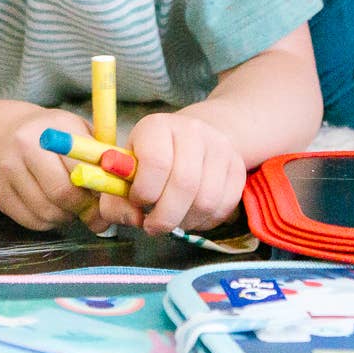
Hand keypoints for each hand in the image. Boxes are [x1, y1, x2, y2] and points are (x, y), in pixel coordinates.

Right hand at [0, 110, 100, 231]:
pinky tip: (54, 207)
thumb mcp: (81, 134)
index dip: (98, 188)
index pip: (80, 167)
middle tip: (92, 210)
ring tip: (73, 205)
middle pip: (60, 193)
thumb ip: (100, 160)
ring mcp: (7, 170)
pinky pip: (31, 222)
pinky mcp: (0, 193)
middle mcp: (25, 145)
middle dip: (82, 207)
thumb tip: (115, 200)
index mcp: (53, 128)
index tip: (108, 197)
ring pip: (46, 212)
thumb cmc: (58, 135)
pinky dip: (49, 222)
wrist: (12, 132)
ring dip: (66, 216)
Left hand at [91, 110, 245, 235]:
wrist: (192, 137)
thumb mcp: (125, 171)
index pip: (156, 162)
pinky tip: (192, 215)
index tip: (137, 201)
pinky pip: (225, 205)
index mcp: (157, 126)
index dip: (144, 192)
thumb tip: (134, 219)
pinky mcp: (238, 166)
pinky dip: (206, 222)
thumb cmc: (150, 159)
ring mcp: (219, 146)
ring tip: (173, 219)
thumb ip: (116, 199)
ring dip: (186, 221)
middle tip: (153, 226)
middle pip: (184, 184)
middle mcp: (192, 130)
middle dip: (165, 217)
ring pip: (207, 200)